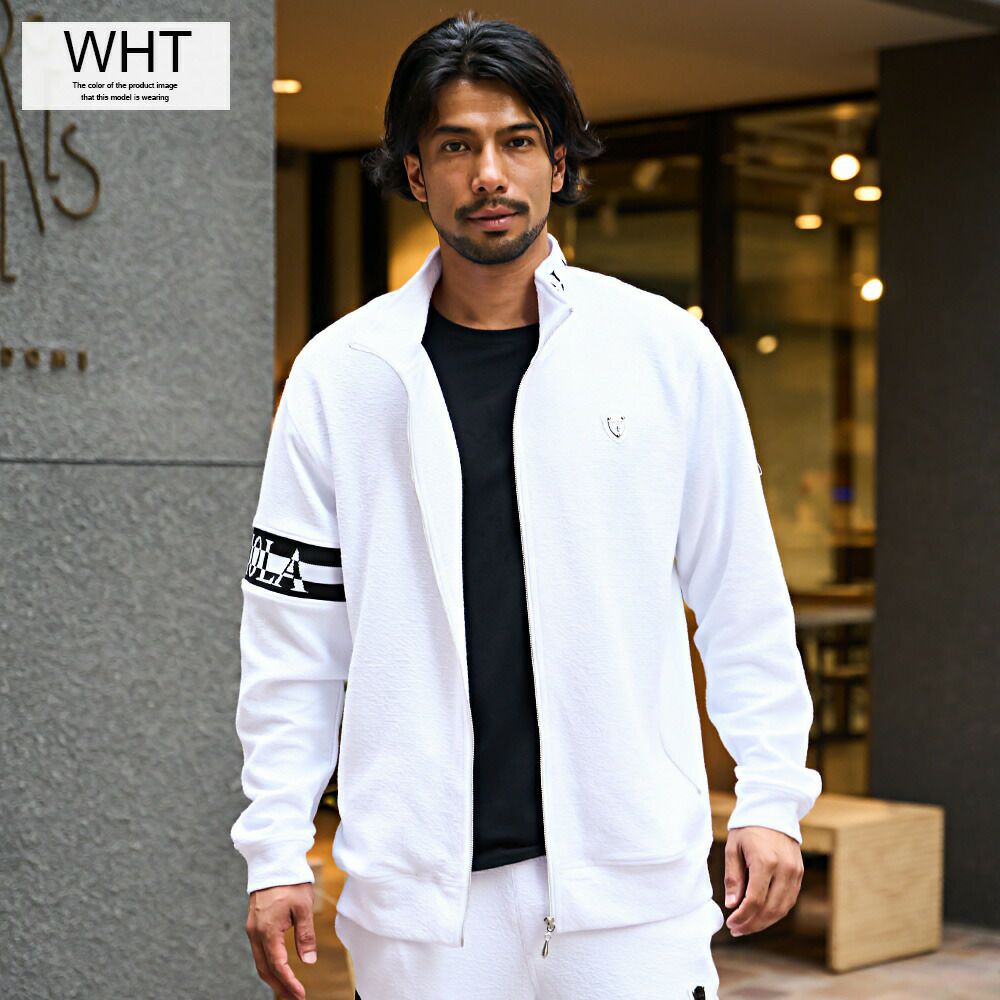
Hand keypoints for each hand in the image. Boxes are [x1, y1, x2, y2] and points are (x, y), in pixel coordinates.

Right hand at [245, 882, 318, 999]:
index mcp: (267, 930)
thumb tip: (308, 961)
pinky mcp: (253, 924)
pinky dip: (268, 964)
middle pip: (265, 969)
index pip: (278, 965)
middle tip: (294, 999)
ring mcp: (252, 929)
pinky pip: (258, 951)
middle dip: (279, 986)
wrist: (272, 861)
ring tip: (287, 990)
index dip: (289, 982)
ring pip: (260, 962)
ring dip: (273, 978)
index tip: (301, 994)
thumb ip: (305, 935)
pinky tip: (278, 969)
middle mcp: (255, 933)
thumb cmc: (290, 881)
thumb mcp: (303, 907)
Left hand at [723, 826, 803, 936]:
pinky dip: (776, 912)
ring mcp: (795, 872)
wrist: (772, 810)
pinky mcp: (799, 874)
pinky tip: (761, 915)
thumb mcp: (733, 849)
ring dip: (764, 922)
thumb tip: (732, 905)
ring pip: (782, 908)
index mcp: (765, 862)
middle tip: (737, 930)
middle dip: (752, 924)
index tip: (730, 923)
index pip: (755, 900)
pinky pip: (789, 900)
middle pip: (770, 909)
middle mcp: (784, 870)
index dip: (742, 917)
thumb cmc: (748, 829)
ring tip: (747, 926)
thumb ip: (733, 878)